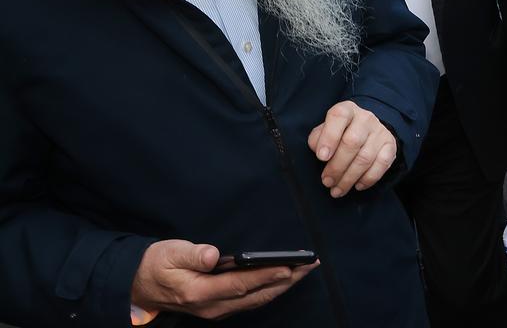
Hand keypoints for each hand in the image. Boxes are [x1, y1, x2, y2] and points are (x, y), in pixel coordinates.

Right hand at [130, 240, 316, 319]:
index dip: (267, 275)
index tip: (290, 266)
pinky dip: (271, 289)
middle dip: (287, 280)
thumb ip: (191, 254)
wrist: (139, 286)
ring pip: (257, 299)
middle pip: (257, 294)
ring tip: (306, 268)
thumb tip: (212, 255)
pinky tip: (285, 279)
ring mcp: (216, 310)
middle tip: (311, 264)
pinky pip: (251, 300)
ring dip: (283, 285)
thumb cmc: (155, 265)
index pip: (240, 284)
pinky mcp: (220, 307)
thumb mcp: (167, 253)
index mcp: (198, 292)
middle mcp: (211, 306)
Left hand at [308, 101, 397, 197]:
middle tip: (327, 181)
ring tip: (337, 190)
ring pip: (365, 158)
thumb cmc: (340, 132)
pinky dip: (368, 179)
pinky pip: (381, 165)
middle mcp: (365, 118)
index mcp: (347, 110)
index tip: (321, 157)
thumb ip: (318, 138)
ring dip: (349, 178)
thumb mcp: (325, 130)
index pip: (339, 117)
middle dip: (337, 166)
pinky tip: (357, 185)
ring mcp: (380, 132)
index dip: (329, 137)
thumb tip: (319, 151)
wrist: (368, 130)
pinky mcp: (390, 145)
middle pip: (352, 142)